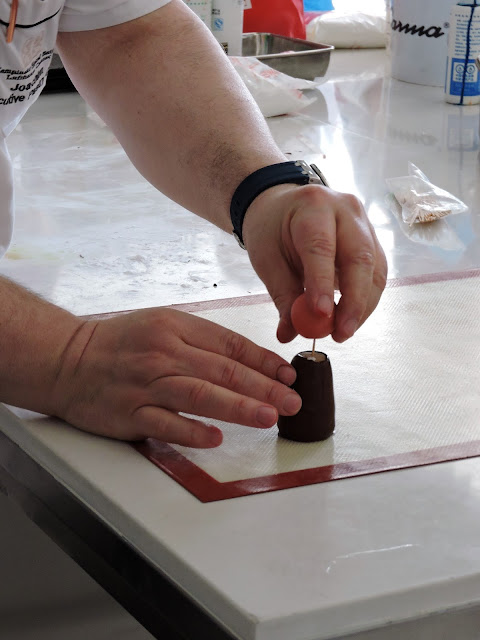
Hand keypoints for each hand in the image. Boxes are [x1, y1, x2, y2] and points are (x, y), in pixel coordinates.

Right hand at [52, 308, 300, 447]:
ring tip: (269, 417)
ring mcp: (146, 383)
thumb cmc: (119, 343)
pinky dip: (192, 432)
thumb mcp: (161, 325)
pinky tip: (216, 439)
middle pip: (222, 371)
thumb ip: (201, 342)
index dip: (263, 360)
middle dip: (264, 387)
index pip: (229, 344)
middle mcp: (162, 352)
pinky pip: (166, 424)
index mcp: (174, 327)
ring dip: (239, 407)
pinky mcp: (129, 413)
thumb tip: (247, 362)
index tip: (288, 374)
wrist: (66, 359)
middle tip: (292, 401)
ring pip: (200, 395)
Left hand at [242, 183, 387, 343]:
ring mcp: (365, 223)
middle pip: (360, 257)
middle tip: (340, 333)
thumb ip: (283, 296)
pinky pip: (377, 274)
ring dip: (362, 306)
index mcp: (313, 206)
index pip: (321, 247)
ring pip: (375, 269)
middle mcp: (346, 210)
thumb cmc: (273, 229)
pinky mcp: (373, 240)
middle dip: (353, 302)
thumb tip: (290, 333)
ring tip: (341, 331)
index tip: (321, 315)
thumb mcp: (268, 260)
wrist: (283, 207)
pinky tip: (349, 317)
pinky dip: (365, 300)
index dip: (323, 283)